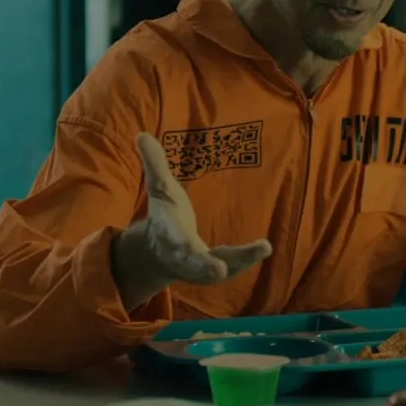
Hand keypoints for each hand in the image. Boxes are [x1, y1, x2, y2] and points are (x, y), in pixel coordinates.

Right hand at [131, 132, 273, 284]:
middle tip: (219, 271)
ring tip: (263, 247)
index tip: (187, 248)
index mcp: (169, 232)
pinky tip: (263, 248)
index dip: (180, 244)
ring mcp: (198, 266)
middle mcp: (182, 254)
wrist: (160, 252)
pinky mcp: (213, 270)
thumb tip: (142, 134)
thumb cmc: (165, 215)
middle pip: (192, 263)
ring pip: (217, 270)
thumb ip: (154, 164)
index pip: (173, 237)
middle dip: (204, 267)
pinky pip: (231, 267)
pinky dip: (246, 260)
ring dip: (239, 262)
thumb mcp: (159, 188)